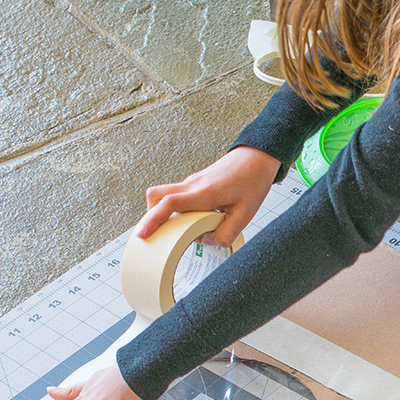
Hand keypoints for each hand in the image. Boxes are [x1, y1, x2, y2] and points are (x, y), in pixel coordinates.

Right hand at [136, 146, 280, 244]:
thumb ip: (226, 233)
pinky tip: (188, 222)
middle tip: (152, 236)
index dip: (153, 219)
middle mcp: (193, 184)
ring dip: (162, 214)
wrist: (257, 157)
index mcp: (205, 192)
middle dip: (149, 217)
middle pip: (156, 196)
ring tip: (174, 232)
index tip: (142, 234)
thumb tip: (206, 241)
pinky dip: (174, 210)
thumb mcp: (246, 214)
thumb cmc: (252, 180)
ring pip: (163, 195)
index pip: (170, 203)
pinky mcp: (193, 183)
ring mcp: (191, 182)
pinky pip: (175, 195)